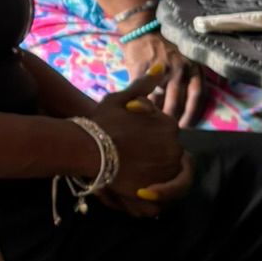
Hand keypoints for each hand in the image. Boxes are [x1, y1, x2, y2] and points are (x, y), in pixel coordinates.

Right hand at [91, 74, 191, 213]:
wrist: (87, 149)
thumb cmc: (101, 122)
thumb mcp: (120, 99)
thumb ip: (143, 86)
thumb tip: (162, 68)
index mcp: (169, 125)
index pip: (166, 133)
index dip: (148, 136)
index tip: (131, 138)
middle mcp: (174, 147)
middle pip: (168, 153)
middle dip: (152, 154)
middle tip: (129, 154)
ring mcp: (167, 169)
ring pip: (165, 172)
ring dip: (152, 171)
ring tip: (129, 168)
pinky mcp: (157, 188)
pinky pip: (161, 192)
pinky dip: (152, 191)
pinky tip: (134, 184)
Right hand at [120, 30, 207, 127]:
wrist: (143, 26)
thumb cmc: (165, 45)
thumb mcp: (183, 58)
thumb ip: (187, 79)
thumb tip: (184, 106)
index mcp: (192, 66)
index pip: (197, 95)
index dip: (191, 114)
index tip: (185, 126)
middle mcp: (179, 67)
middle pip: (177, 101)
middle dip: (171, 118)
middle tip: (165, 130)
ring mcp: (159, 67)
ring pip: (158, 98)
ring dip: (154, 113)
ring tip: (150, 124)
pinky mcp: (141, 68)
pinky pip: (140, 90)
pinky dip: (138, 102)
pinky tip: (135, 109)